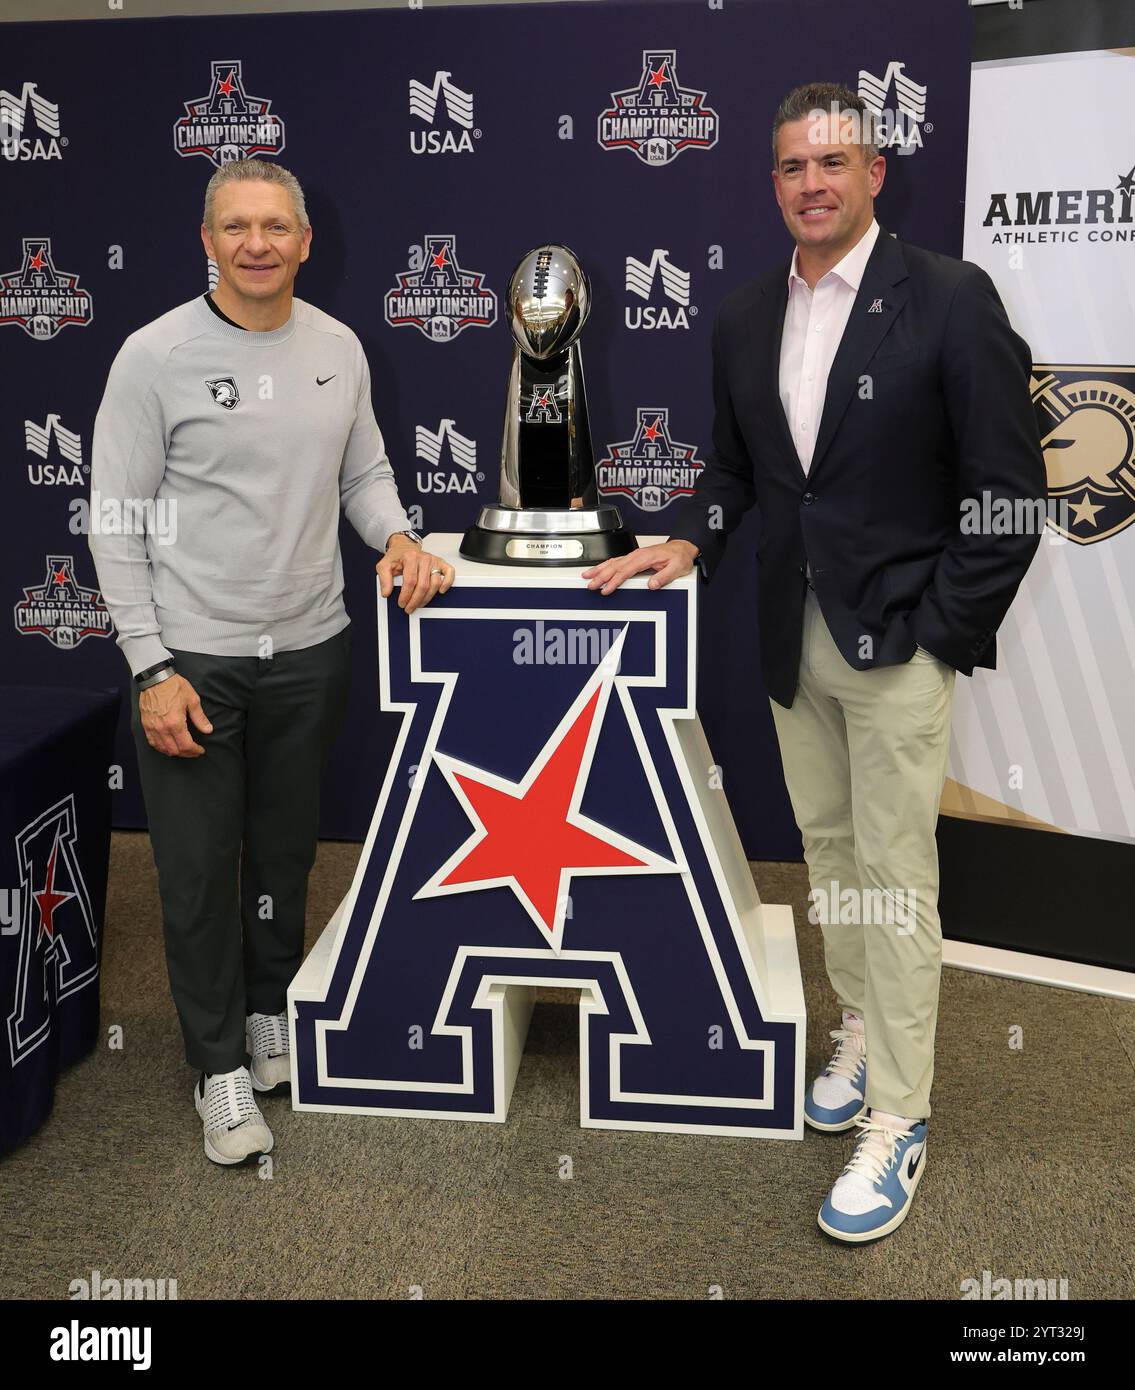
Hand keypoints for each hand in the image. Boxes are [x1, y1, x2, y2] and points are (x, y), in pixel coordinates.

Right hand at [139, 673, 212, 757]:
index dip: (195, 751)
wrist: (155, 678)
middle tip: (194, 751)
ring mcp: (152, 727)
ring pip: (162, 748)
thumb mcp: (192, 700)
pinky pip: (152, 742)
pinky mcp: (145, 724)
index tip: (200, 750)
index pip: (186, 745)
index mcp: (175, 723)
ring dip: (174, 752)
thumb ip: (200, 718)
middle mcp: (162, 728)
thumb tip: (208, 730)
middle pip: (174, 750)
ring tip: (183, 750)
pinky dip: (161, 747)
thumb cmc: (174, 686)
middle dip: (186, 753)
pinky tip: (167, 746)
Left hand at [377, 535, 453, 612]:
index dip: (406, 595)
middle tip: (409, 608)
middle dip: (416, 600)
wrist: (404, 547)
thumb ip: (384, 579)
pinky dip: (447, 583)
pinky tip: (441, 591)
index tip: (402, 603)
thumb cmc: (397, 557)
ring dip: (427, 597)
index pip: (410, 581)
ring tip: (419, 603)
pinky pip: (449, 573)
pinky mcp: (441, 563)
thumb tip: (386, 593)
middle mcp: (424, 558)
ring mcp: (434, 561)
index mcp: (410, 557)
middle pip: (423, 585)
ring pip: (435, 583)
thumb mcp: (384, 565)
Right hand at [582, 540, 698, 594]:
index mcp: (645, 558)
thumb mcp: (677, 568)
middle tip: (591, 585)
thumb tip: (652, 585)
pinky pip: (616, 561)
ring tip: (587, 576)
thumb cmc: (679, 557)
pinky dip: (605, 565)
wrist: (682, 548)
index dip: (614, 581)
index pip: (625, 571)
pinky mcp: (634, 558)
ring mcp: (634, 556)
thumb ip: (664, 577)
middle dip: (601, 576)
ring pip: (613, 562)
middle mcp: (637, 555)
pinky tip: (599, 570)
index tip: (606, 589)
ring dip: (599, 569)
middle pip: (615, 566)